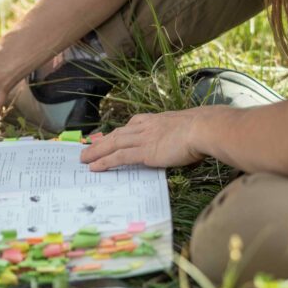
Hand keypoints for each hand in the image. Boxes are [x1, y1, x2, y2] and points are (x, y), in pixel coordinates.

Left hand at [80, 109, 205, 170]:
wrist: (204, 128)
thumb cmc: (203, 129)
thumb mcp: (188, 127)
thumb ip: (179, 134)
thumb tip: (184, 142)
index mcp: (155, 120)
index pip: (130, 126)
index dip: (117, 132)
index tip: (108, 136)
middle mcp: (145, 127)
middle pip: (117, 134)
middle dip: (100, 142)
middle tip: (87, 149)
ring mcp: (143, 139)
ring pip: (113, 145)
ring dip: (96, 152)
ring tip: (83, 159)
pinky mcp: (144, 152)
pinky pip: (119, 157)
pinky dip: (105, 162)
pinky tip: (94, 167)